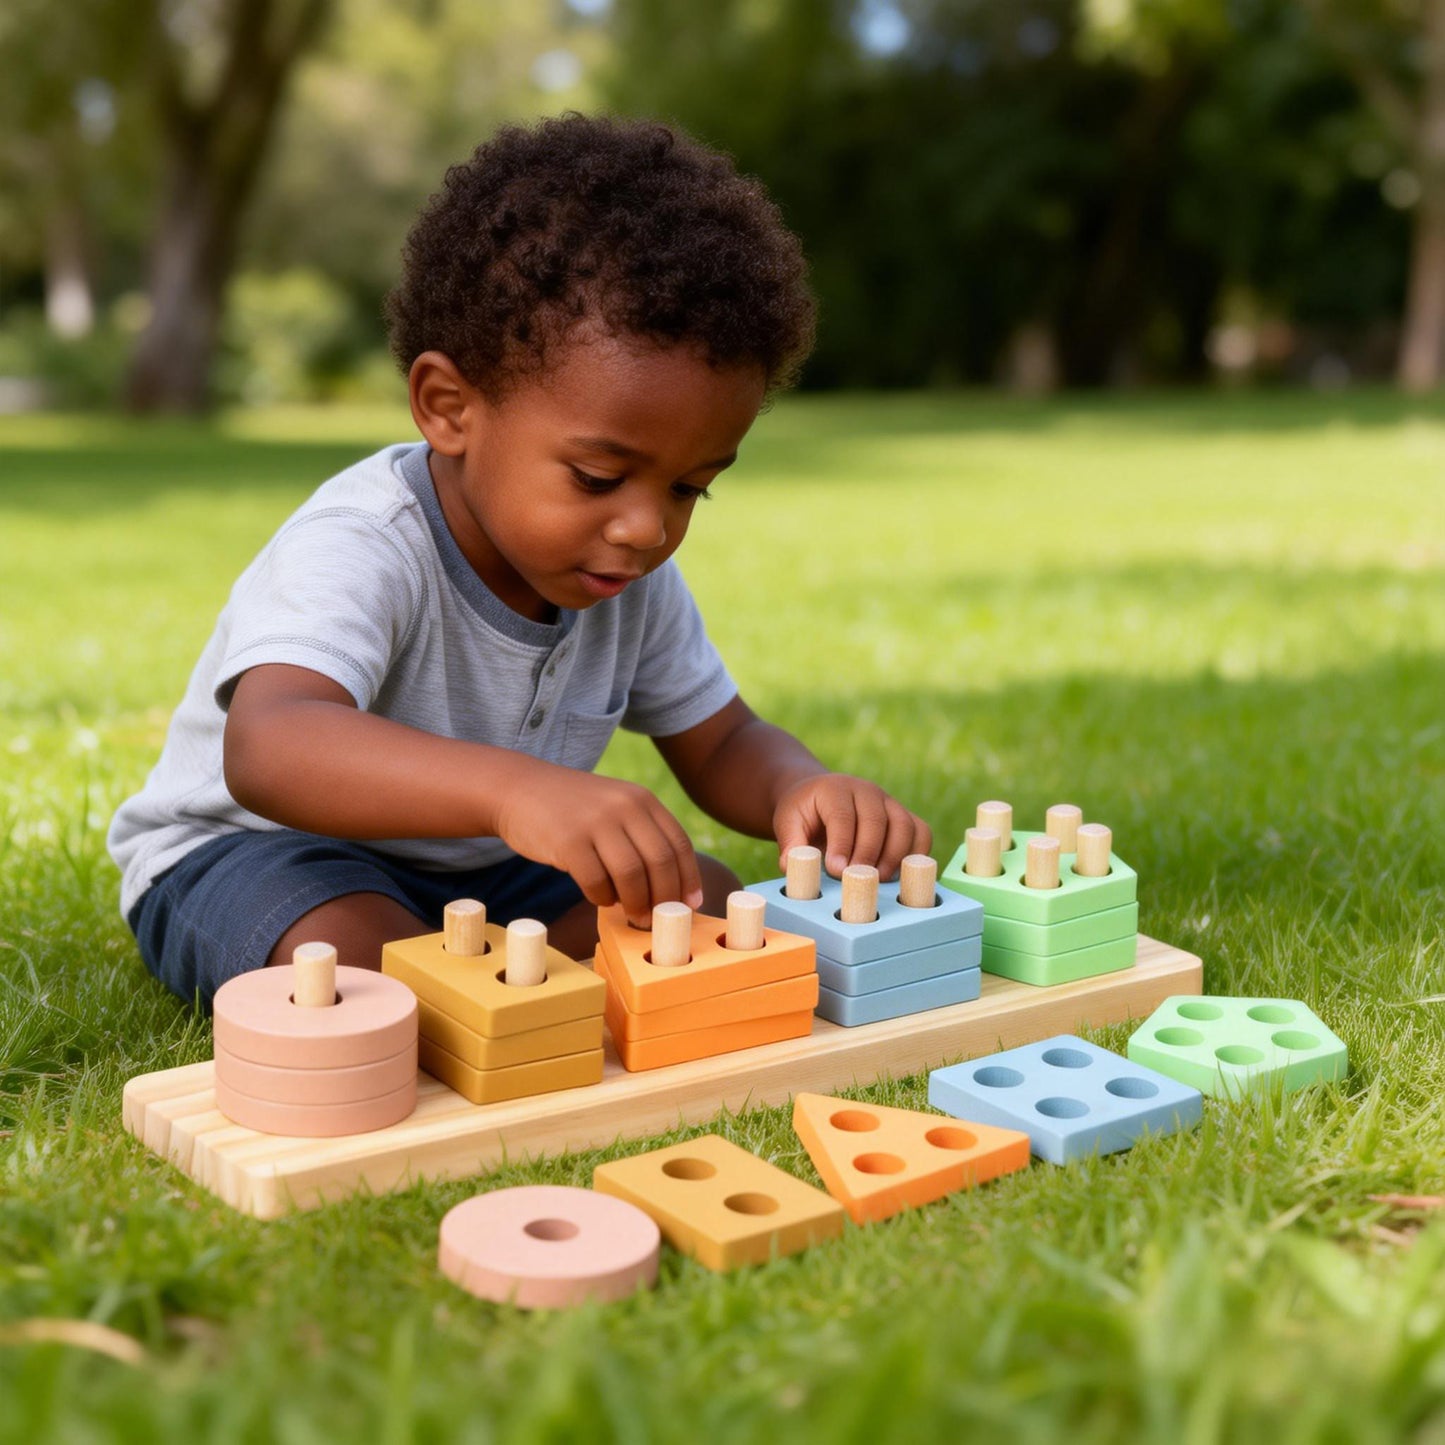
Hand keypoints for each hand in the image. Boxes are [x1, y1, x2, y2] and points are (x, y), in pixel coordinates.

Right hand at [494, 762, 702, 926]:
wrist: (518, 789)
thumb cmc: (573, 810)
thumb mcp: (615, 807)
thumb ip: (642, 835)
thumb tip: (672, 888)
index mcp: (641, 799)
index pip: (678, 844)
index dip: (688, 879)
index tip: (689, 905)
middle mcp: (624, 806)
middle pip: (660, 862)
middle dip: (664, 898)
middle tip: (658, 920)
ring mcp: (595, 821)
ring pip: (632, 875)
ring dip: (636, 903)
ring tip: (634, 916)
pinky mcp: (568, 840)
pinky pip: (596, 882)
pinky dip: (602, 898)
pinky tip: (599, 899)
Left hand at [773, 773, 931, 880]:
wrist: (818, 796)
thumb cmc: (804, 812)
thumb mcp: (788, 822)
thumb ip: (791, 843)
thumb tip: (793, 867)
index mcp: (835, 789)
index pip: (843, 815)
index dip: (842, 844)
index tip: (837, 871)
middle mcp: (866, 791)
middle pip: (877, 821)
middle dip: (869, 854)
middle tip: (859, 881)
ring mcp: (889, 802)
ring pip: (904, 825)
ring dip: (895, 857)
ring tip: (879, 881)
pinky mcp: (904, 816)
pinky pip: (921, 832)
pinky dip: (917, 854)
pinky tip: (901, 874)